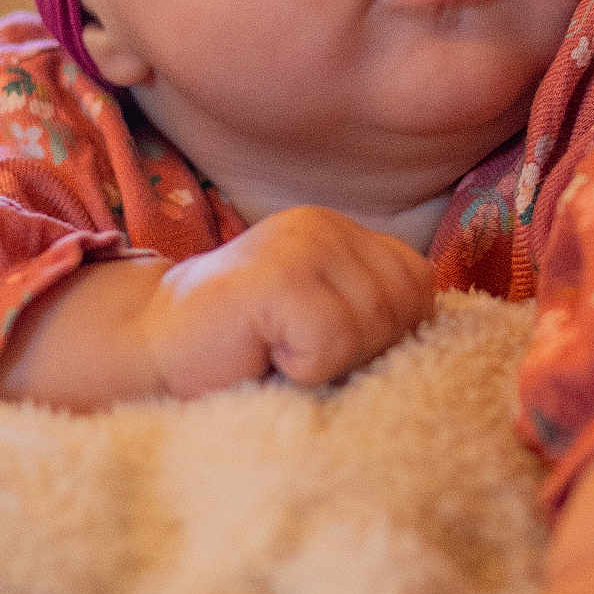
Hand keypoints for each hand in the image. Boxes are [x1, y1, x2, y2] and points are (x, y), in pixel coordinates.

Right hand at [138, 205, 435, 397]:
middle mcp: (325, 225)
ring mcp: (300, 243)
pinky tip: (263, 354)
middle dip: (363, 351)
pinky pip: (332, 343)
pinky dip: (303, 368)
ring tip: (277, 352)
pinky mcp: (277, 276)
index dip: (387, 334)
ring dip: (329, 362)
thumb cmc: (238, 354)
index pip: (420, 287)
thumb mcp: (320, 324)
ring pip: (374, 326)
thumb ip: (373, 316)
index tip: (322, 346)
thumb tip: (447, 350)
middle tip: (296, 353)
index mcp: (342, 233)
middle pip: (406, 307)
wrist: (146, 352)